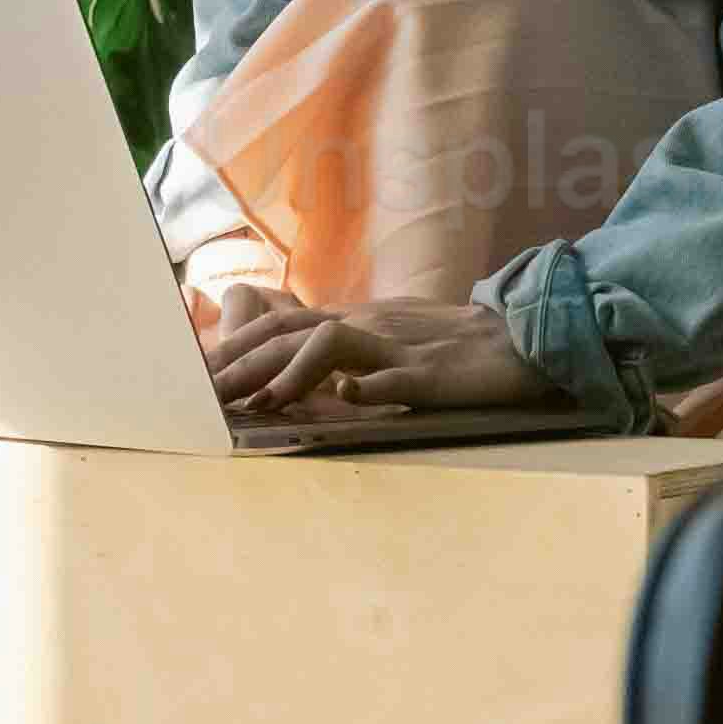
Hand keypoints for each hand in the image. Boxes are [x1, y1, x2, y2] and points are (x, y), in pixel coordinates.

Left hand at [196, 282, 560, 440]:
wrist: (524, 338)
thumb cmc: (454, 348)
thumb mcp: (390, 340)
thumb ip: (347, 350)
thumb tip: (304, 373)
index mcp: (355, 321)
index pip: (281, 326)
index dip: (236, 348)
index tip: (198, 379)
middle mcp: (367, 326)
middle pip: (289, 334)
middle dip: (241, 363)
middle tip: (201, 396)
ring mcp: (398, 346)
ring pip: (331, 345)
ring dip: (290, 372)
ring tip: (260, 402)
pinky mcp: (433, 372)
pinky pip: (396, 376)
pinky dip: (367, 386)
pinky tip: (343, 398)